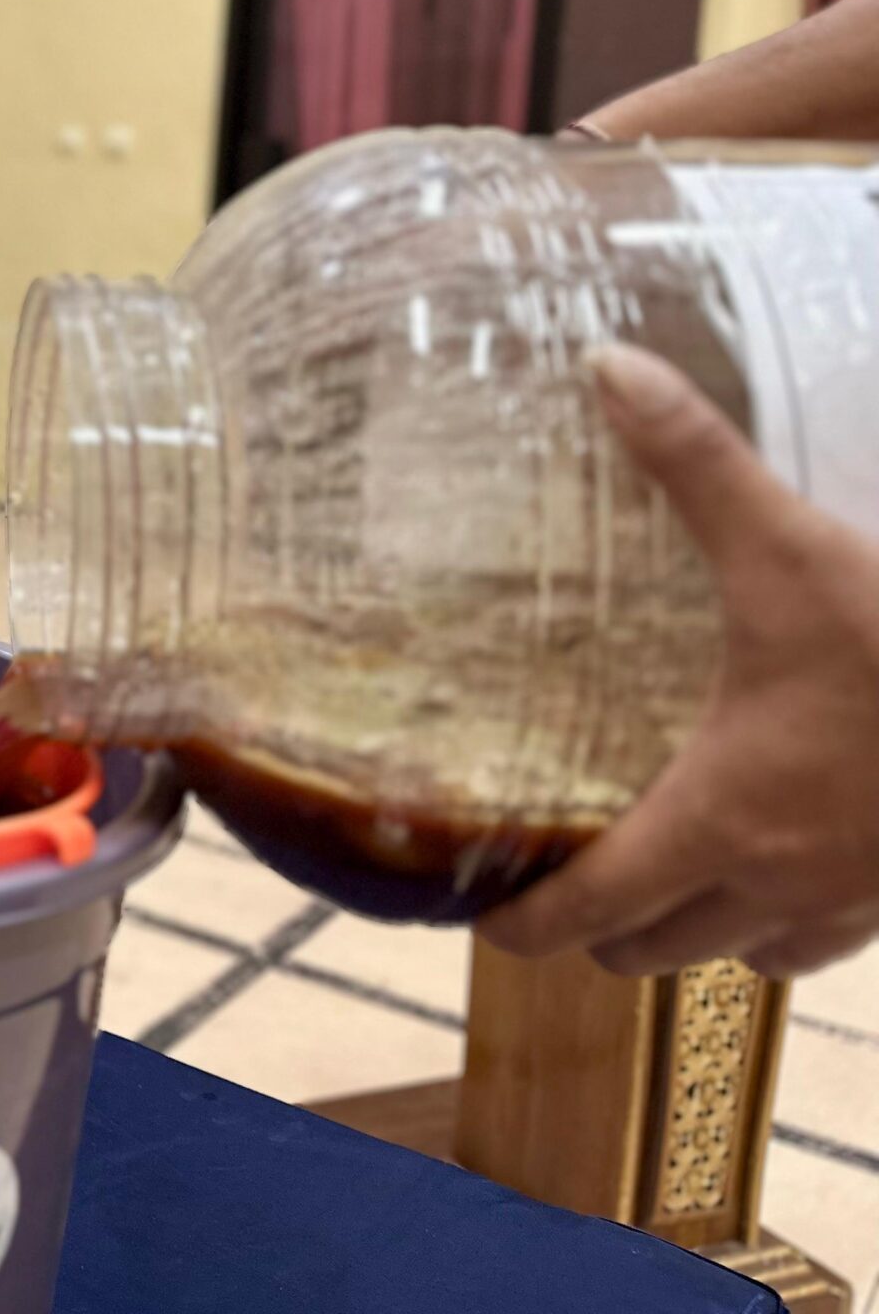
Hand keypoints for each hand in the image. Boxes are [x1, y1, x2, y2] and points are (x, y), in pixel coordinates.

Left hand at [478, 345, 878, 978]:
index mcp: (722, 819)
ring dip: (695, 928)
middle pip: (654, 947)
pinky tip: (783, 859)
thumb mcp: (792, 548)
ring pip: (744, 954)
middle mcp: (779, 883)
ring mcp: (856, 903)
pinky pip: (828, 941)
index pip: (594, 908)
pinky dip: (786, 921)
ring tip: (661, 875)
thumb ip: (695, 464)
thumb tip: (606, 368)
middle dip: (600, 926)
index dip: (528, 925)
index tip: (481, 922)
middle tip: (558, 879)